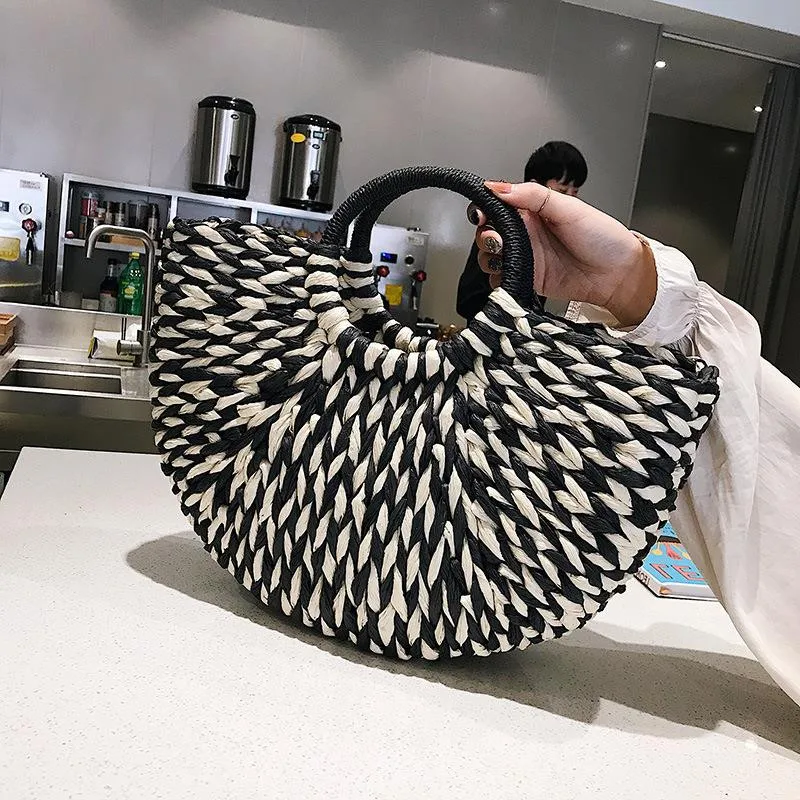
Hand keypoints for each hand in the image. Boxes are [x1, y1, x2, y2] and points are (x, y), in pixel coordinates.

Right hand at [470, 181, 656, 326]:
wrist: (618, 275)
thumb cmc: (602, 238)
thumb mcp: (569, 207)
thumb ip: (532, 195)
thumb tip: (497, 186)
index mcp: (533, 211)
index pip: (497, 206)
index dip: (484, 210)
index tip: (482, 215)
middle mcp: (526, 234)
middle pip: (488, 233)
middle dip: (485, 236)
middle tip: (498, 241)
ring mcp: (525, 258)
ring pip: (490, 257)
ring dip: (489, 257)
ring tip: (503, 257)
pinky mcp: (527, 279)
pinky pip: (501, 280)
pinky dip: (498, 279)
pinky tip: (507, 275)